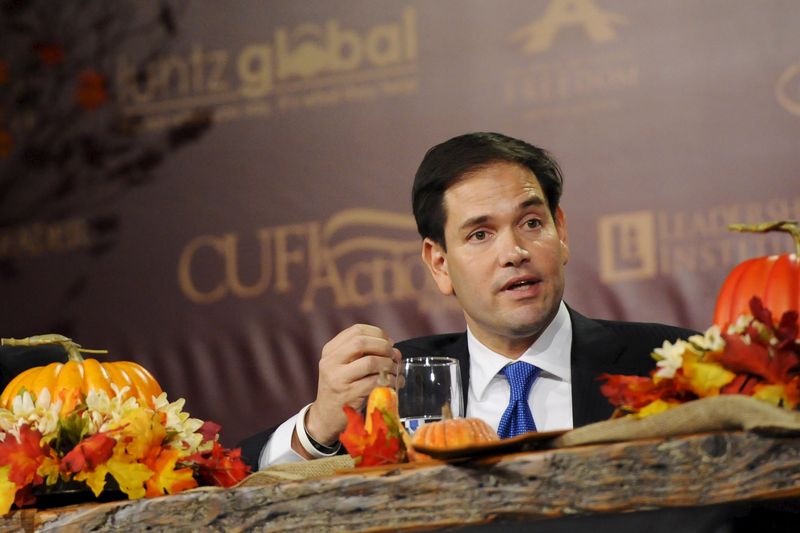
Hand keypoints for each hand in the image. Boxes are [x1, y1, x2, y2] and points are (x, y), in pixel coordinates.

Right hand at [303, 324, 400, 445]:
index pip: (356, 330)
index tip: (389, 342)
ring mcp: (338, 379)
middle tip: (393, 355)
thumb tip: (393, 347)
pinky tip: (393, 383)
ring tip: (395, 370)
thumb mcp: (342, 366)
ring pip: (370, 361)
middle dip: (384, 346)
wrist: (325, 417)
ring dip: (389, 364)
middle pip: (362, 342)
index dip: (378, 333)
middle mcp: (330, 362)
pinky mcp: (349, 395)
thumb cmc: (340, 388)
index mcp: (330, 351)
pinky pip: (375, 382)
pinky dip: (389, 381)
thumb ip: (362, 353)